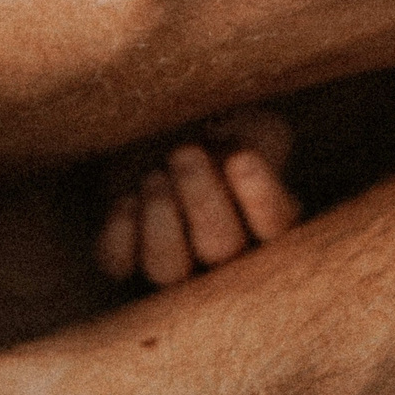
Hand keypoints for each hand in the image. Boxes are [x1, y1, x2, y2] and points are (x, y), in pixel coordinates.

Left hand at [97, 106, 301, 285]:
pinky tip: (128, 198)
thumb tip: (241, 152)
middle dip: (201, 199)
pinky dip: (121, 231)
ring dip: (160, 219)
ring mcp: (174, 262)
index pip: (275, 227)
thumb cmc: (214, 131)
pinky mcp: (126, 258)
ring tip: (155, 176)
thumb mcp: (249, 125)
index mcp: (266, 223)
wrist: (160, 135)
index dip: (259, 199)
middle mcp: (223, 255)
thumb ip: (261, 139)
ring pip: (167, 269)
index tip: (241, 158)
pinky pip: (119, 263)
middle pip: (220, 249)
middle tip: (185, 153)